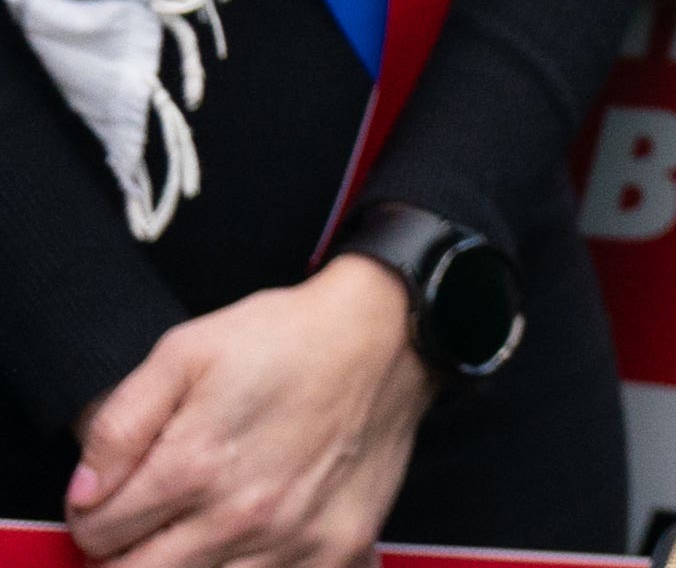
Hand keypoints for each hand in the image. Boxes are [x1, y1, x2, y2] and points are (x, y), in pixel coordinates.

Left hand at [63, 257, 429, 567]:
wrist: (387, 335)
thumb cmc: (286, 339)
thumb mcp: (184, 352)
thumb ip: (117, 425)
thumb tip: (82, 494)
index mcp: (193, 465)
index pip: (96, 535)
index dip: (91, 517)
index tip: (111, 500)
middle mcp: (239, 514)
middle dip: (126, 555)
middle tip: (146, 525)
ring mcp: (291, 540)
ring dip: (184, 565)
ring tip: (199, 529)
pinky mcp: (336, 549)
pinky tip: (251, 543)